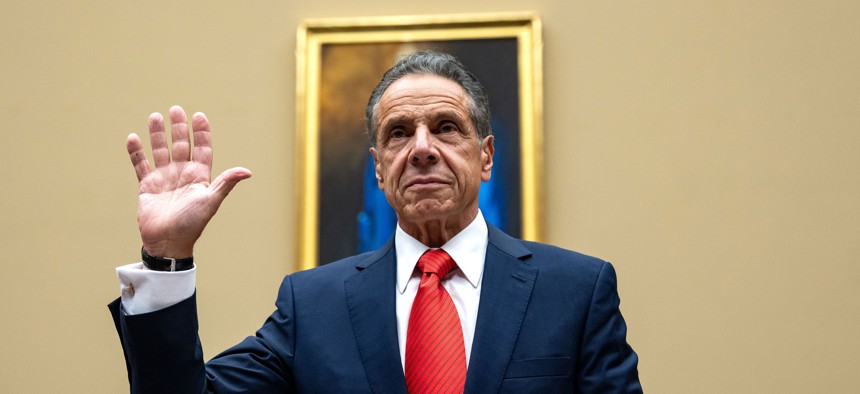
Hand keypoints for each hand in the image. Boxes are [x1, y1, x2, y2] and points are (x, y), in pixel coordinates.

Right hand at [126, 105, 251, 257]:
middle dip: (179, 128)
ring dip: (157, 135)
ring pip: (160, 151)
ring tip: (155, 116)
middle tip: (176, 109)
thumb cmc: (192, 224)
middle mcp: (182, 174)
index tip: (199, 116)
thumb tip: (247, 171)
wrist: (168, 242)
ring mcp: (164, 179)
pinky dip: (136, 152)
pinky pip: (141, 165)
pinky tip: (134, 137)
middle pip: (181, 145)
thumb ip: (226, 183)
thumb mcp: (211, 201)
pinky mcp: (147, 186)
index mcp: (200, 176)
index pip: (202, 149)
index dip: (201, 133)